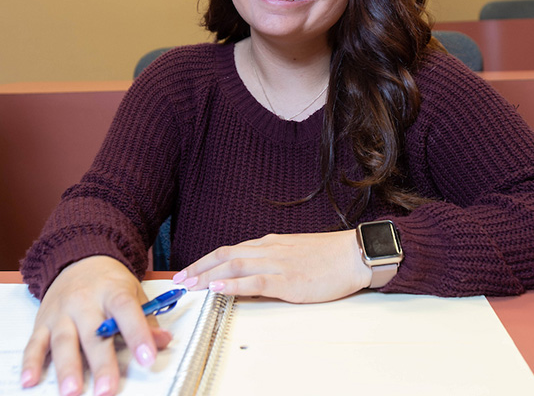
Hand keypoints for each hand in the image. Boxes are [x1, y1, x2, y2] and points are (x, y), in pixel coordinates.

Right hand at [21, 256, 171, 395]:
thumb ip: (148, 318)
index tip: (147, 358)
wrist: (80, 258)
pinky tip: (30, 381)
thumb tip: (163, 341)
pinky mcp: (42, 322)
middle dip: (101, 363)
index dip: (138, 333)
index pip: (126, 310)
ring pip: (63, 340)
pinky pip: (34, 343)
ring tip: (71, 392)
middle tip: (107, 390)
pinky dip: (30, 363)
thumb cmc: (111, 282)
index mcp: (113, 290)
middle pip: (93, 333)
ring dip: (67, 368)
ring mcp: (62, 311)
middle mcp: (85, 300)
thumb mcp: (134, 292)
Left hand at [173, 230, 372, 302]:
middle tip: (180, 280)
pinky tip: (220, 288)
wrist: (353, 254)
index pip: (230, 250)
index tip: (190, 270)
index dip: (206, 260)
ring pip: (236, 265)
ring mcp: (278, 264)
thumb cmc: (328, 255)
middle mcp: (269, 250)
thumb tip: (253, 269)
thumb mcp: (294, 252)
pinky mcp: (289, 279)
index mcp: (270, 244)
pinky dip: (235, 284)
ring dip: (209, 275)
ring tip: (190, 285)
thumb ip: (272, 258)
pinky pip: (256, 281)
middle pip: (226, 255)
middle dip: (199, 268)